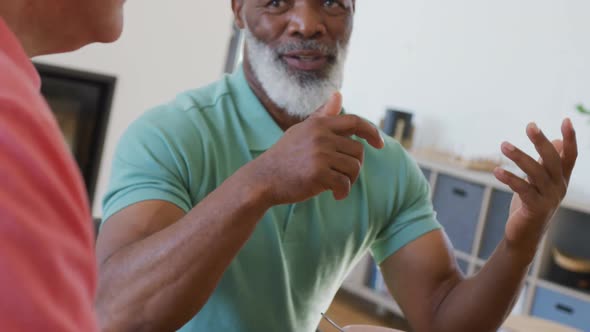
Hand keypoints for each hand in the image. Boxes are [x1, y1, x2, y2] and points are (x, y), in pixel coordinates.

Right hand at [249, 92, 383, 204]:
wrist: (263, 179)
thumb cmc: (285, 156)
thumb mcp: (303, 131)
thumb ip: (323, 116)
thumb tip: (338, 95)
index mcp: (319, 124)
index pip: (355, 122)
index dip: (371, 132)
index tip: (379, 144)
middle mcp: (321, 136)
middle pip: (358, 151)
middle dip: (354, 166)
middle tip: (343, 177)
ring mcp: (319, 154)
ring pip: (354, 168)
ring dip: (349, 180)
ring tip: (337, 186)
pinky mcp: (318, 174)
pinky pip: (344, 183)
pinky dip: (343, 192)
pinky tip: (335, 195)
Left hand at [493, 119, 577, 253]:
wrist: (524, 236)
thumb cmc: (531, 205)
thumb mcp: (539, 181)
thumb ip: (545, 162)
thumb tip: (555, 140)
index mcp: (561, 179)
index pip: (570, 156)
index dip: (570, 138)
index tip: (566, 120)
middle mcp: (558, 187)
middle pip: (552, 160)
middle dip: (541, 142)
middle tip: (530, 125)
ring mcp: (548, 198)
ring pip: (535, 172)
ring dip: (519, 156)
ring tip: (503, 145)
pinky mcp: (534, 208)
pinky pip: (523, 189)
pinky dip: (510, 178)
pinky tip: (497, 170)